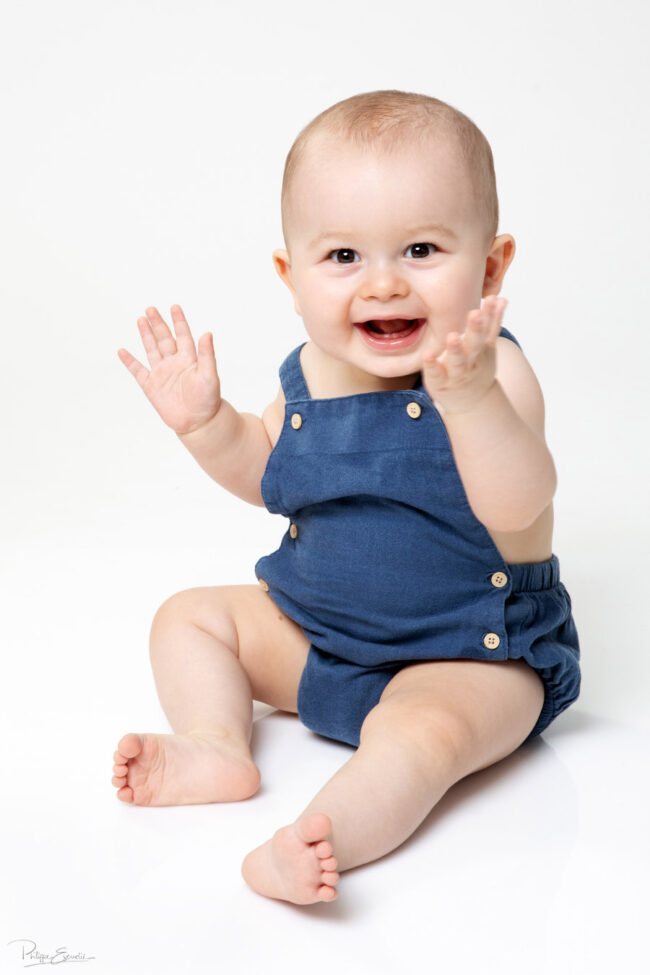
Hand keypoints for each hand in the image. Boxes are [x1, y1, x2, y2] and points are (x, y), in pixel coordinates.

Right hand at [118, 305, 220, 433]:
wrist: (198, 423)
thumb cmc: (208, 400)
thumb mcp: (209, 375)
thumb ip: (207, 355)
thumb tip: (208, 333)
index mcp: (189, 359)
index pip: (183, 335)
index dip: (179, 322)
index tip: (175, 307)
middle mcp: (174, 363)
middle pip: (164, 339)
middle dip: (158, 323)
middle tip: (151, 309)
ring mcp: (162, 373)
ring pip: (152, 350)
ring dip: (146, 335)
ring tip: (141, 319)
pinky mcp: (152, 386)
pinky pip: (138, 371)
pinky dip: (130, 362)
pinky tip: (122, 351)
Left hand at [421, 296, 507, 413]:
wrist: (471, 402)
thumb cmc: (475, 366)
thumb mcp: (487, 346)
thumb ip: (492, 323)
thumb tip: (502, 298)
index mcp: (481, 348)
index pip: (488, 329)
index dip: (491, 314)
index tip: (492, 299)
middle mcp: (471, 359)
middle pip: (475, 343)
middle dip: (475, 328)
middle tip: (475, 313)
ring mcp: (456, 372)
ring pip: (458, 360)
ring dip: (456, 349)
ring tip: (453, 336)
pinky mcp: (440, 381)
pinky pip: (436, 373)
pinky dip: (432, 364)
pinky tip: (427, 355)